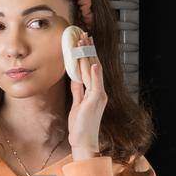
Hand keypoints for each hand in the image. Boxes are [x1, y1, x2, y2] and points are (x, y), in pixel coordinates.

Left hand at [67, 27, 106, 156]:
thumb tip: (75, 78)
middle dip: (89, 50)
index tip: (84, 42)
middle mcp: (100, 92)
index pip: (92, 69)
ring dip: (88, 56)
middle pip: (94, 66)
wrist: (84, 141)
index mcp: (96, 92)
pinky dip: (94, 73)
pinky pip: (95, 84)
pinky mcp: (96, 101)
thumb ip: (78, 91)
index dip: (88, 55)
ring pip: (93, 71)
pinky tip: (92, 62)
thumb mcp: (77, 105)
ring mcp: (99, 96)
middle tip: (84, 34)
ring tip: (84, 41)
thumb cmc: (80, 126)